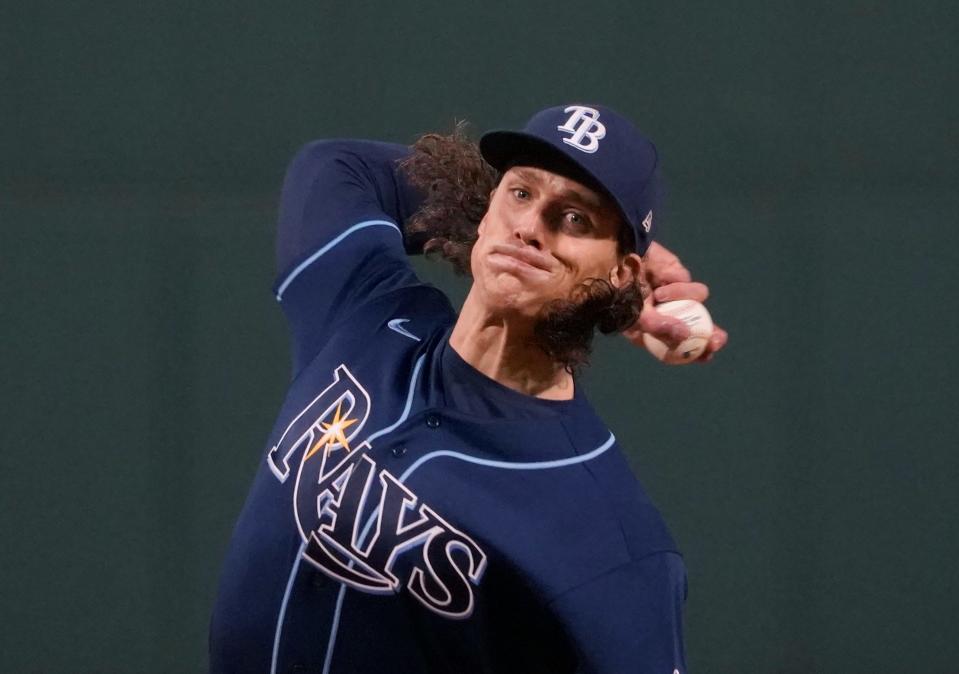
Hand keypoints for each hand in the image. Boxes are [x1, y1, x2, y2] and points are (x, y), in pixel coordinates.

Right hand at [622, 242, 727, 361]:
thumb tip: (685, 335)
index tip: (708, 354)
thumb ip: (659, 328)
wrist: (613, 258)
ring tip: (659, 294)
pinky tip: (659, 278)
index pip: (679, 345)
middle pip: (699, 326)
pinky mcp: (676, 272)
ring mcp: (673, 291)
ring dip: (682, 297)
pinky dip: (675, 283)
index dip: (696, 351)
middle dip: (711, 333)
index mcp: (654, 329)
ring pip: (697, 298)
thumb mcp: (635, 316)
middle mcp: (666, 311)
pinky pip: (686, 279)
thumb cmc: (618, 292)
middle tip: (718, 339)